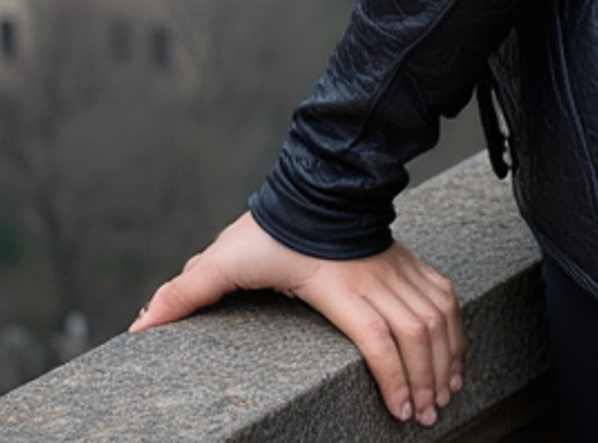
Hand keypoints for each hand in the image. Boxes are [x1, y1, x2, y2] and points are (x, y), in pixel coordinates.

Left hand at [131, 208, 465, 426]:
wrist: (315, 181)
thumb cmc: (270, 227)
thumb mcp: (225, 258)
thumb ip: (186, 293)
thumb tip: (140, 326)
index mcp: (338, 287)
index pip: (377, 336)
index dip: (396, 376)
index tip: (403, 411)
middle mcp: (375, 279)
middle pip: (418, 332)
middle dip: (428, 377)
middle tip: (428, 416)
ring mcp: (394, 268)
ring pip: (436, 315)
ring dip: (446, 356)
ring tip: (447, 395)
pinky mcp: (404, 261)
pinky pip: (442, 294)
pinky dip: (455, 325)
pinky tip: (457, 354)